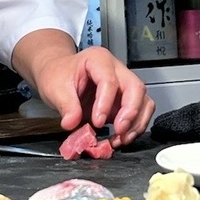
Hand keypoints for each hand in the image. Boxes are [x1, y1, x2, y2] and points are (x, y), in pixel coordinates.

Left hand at [34, 46, 153, 148]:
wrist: (59, 74)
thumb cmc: (59, 74)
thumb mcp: (55, 87)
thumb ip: (65, 105)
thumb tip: (71, 123)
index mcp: (99, 60)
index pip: (110, 81)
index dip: (106, 103)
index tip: (97, 122)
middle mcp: (117, 70)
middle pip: (136, 88)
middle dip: (130, 113)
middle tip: (119, 131)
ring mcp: (124, 85)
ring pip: (144, 101)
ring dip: (136, 123)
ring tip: (121, 138)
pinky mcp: (126, 100)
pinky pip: (140, 112)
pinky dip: (134, 127)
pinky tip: (121, 138)